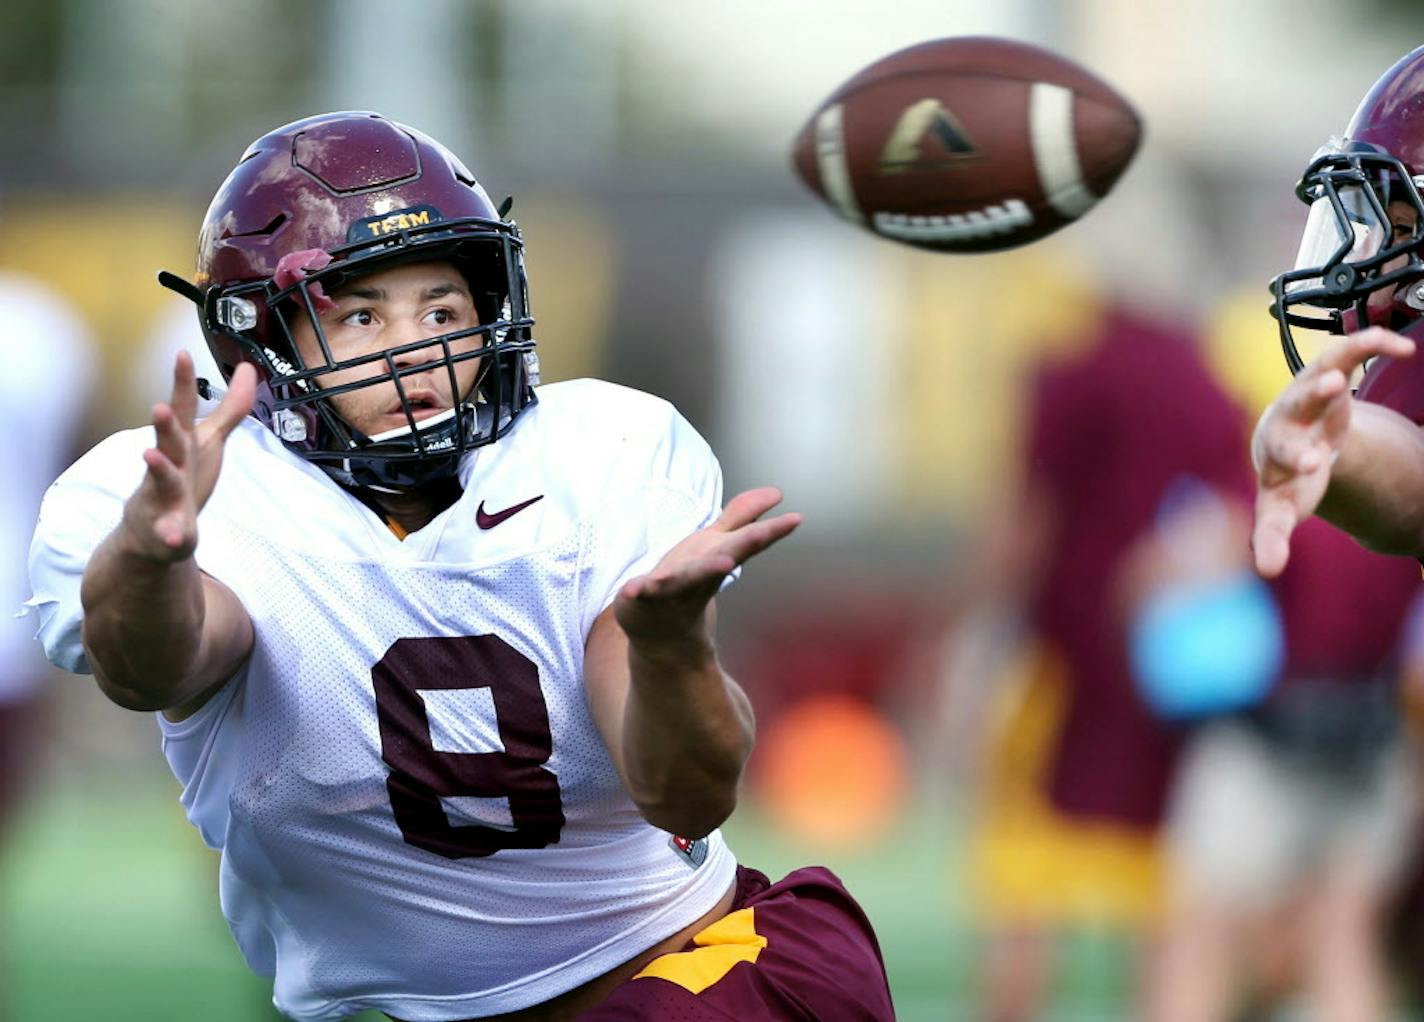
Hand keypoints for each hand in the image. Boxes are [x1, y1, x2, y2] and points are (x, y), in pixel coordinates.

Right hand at [119, 352, 256, 562]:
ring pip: (161, 481)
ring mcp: (163, 497)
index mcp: (182, 443)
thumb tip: (247, 367)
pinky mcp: (167, 529)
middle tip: (159, 407)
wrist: (153, 533)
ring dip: (158, 469)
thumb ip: (229, 408)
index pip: (183, 408)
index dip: (182, 382)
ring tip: (150, 456)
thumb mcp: (207, 440)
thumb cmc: (183, 477)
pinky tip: (175, 537)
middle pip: (168, 441)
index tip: (183, 354)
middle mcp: (170, 465)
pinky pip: (169, 532)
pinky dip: (171, 534)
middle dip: (163, 425)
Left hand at [614, 487, 801, 652]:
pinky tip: (632, 590)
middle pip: (722, 558)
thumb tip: (776, 492)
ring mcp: (670, 590)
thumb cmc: (688, 582)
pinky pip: (640, 595)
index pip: (746, 543)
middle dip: (740, 547)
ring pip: (687, 579)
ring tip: (723, 563)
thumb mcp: (715, 543)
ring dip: (701, 572)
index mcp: (716, 558)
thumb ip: (742, 517)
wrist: (659, 632)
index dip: (771, 530)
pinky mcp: (640, 599)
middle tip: (761, 535)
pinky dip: (637, 593)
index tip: (796, 518)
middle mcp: (699, 576)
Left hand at [1251, 327, 1414, 576]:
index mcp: (1275, 457)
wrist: (1285, 438)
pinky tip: (1402, 347)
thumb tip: (1267, 572)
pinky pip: (1346, 353)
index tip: (1312, 463)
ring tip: (1355, 361)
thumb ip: (1271, 537)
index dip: (1297, 457)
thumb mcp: (1280, 508)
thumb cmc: (1286, 478)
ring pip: (1316, 374)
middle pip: (1295, 408)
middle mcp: (1286, 421)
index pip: (1282, 458)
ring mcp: (1305, 395)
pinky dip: (1370, 345)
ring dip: (1335, 364)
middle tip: (1330, 389)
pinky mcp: (1325, 374)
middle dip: (1312, 400)